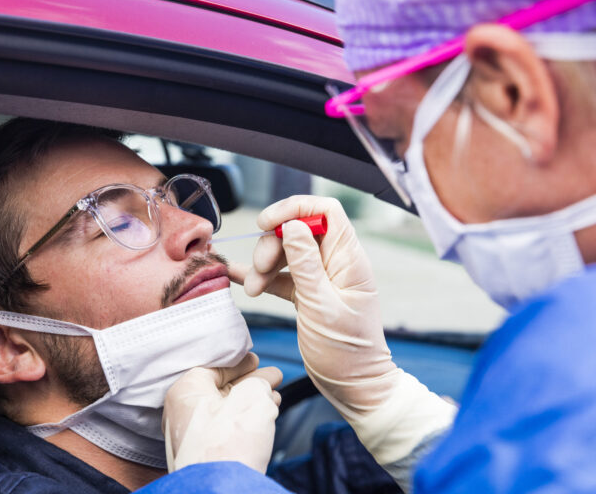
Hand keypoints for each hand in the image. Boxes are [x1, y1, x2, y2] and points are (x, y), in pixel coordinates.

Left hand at [163, 353, 281, 473]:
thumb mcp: (252, 398)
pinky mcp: (203, 454)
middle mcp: (182, 412)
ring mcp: (191, 436)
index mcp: (186, 391)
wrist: (222, 489)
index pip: (214, 367)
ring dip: (251, 402)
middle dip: (250, 382)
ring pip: (225, 410)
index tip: (255, 360)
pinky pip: (225, 428)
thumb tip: (262, 384)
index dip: (239, 363)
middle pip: (221, 389)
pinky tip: (264, 416)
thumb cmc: (229, 444)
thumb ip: (258, 383)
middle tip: (271, 376)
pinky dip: (245, 420)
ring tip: (274, 395)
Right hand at [230, 196, 455, 465]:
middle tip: (259, 270)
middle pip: (299, 230)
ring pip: (287, 252)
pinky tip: (241, 279)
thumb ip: (306, 264)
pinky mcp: (308, 294)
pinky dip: (262, 277)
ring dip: (264, 265)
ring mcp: (322, 278)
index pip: (325, 211)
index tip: (268, 223)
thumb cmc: (346, 353)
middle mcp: (337, 264)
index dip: (295, 209)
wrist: (354, 388)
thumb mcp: (321, 307)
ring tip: (252, 290)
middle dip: (272, 244)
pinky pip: (282, 275)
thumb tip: (293, 225)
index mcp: (349, 260)